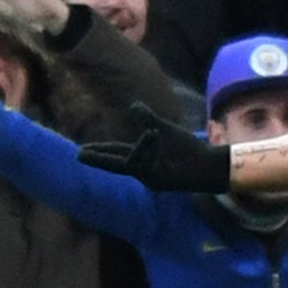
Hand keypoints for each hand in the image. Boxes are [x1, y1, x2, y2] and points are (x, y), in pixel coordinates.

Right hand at [78, 102, 231, 191]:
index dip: (100, 152)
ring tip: (154, 132)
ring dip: (141, 146)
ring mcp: (149, 178)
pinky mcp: (157, 182)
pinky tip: (157, 138)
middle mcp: (142, 170)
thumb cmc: (188, 149)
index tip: (81, 151)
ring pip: (131, 162)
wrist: (208, 163)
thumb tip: (132, 105)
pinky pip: (143, 166)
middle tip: (79, 155)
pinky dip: (149, 150)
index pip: (117, 154)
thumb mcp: (164, 129)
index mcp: (142, 158)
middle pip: (114, 165)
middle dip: (98, 159)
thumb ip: (147, 118)